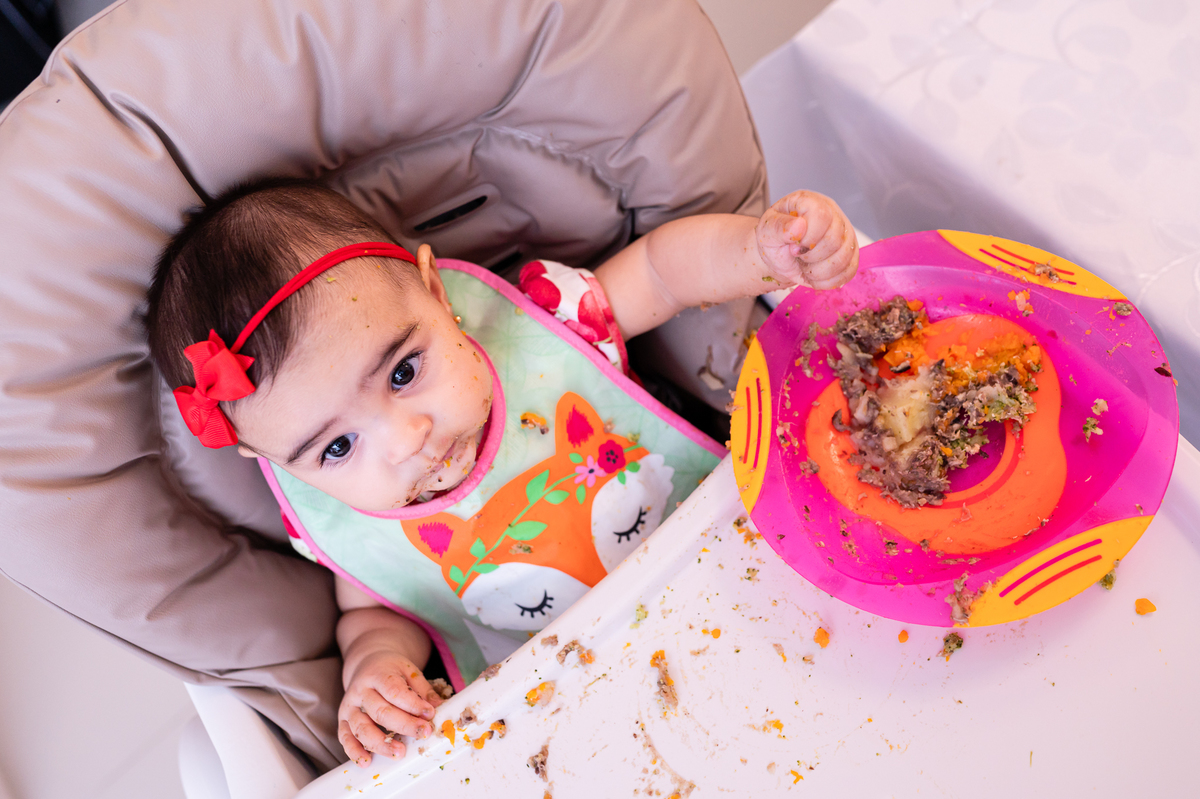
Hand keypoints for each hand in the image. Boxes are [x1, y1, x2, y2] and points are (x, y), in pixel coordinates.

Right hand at [338, 650, 443, 766]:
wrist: (366, 664)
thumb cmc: (390, 671)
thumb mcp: (408, 671)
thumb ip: (423, 690)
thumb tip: (440, 707)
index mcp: (378, 675)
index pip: (395, 691)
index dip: (413, 704)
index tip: (430, 713)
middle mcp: (360, 691)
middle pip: (380, 711)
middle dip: (404, 725)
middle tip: (423, 733)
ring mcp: (349, 706)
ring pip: (362, 728)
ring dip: (381, 743)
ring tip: (399, 753)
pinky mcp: (342, 720)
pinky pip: (345, 738)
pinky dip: (354, 751)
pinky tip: (366, 761)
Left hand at [756, 190, 857, 289]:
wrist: (779, 256)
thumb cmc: (774, 239)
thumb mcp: (767, 231)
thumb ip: (779, 226)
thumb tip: (800, 226)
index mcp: (811, 202)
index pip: (822, 216)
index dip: (807, 237)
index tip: (793, 246)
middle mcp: (833, 215)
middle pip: (835, 240)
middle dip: (811, 256)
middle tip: (797, 255)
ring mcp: (845, 235)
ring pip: (844, 258)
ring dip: (819, 271)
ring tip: (804, 265)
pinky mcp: (850, 255)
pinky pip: (849, 272)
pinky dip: (828, 281)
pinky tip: (814, 275)